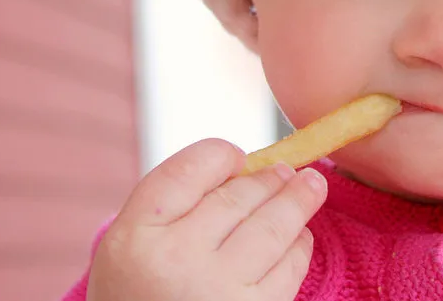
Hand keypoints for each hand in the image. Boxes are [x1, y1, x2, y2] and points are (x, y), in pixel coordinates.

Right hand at [86, 138, 327, 300]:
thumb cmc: (140, 293)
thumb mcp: (131, 245)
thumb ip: (174, 203)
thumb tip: (244, 167)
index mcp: (137, 235)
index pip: (190, 169)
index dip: (222, 155)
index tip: (238, 156)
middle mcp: (177, 260)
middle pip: (237, 197)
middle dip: (270, 177)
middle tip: (287, 169)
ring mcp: (219, 291)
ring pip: (272, 228)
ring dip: (298, 201)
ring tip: (311, 186)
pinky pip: (288, 269)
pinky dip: (299, 246)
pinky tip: (300, 236)